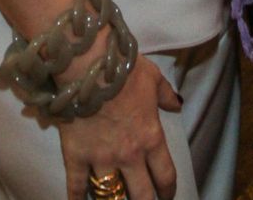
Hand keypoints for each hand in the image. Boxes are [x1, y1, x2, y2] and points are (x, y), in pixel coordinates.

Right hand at [59, 53, 180, 199]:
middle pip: (142, 195)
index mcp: (150, 138)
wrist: (89, 66)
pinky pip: (76, 186)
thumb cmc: (124, 70)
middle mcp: (129, 156)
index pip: (165, 175)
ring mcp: (101, 159)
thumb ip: (166, 95)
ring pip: (111, 196)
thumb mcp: (153, 78)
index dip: (168, 190)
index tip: (167, 195)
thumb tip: (177, 105)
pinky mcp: (77, 157)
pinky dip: (76, 199)